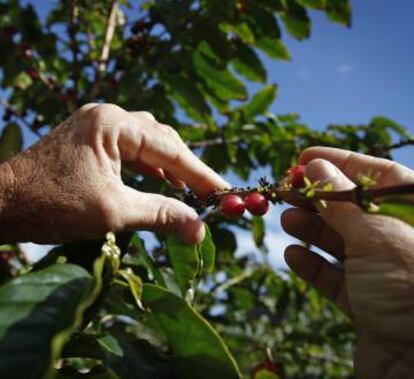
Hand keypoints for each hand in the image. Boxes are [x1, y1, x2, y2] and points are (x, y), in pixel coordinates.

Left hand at [0, 103, 228, 244]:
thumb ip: (161, 215)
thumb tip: (200, 230)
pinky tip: (161, 182)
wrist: (0, 203)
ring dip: (170, 167)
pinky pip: (131, 150)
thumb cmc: (52, 205)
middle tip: (210, 194)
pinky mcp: (91, 140)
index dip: (201, 173)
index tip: (225, 192)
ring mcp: (97, 126)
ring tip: (190, 190)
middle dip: (187, 169)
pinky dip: (150, 167)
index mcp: (112, 124)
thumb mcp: (114, 211)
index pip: (170, 148)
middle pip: (162, 140)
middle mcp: (107, 116)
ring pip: (148, 144)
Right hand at [281, 147, 413, 377]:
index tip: (304, 157)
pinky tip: (293, 256)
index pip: (378, 177)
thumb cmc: (410, 289)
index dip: (340, 163)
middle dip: (317, 199)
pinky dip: (312, 265)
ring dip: (311, 229)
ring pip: (341, 243)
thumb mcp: (375, 236)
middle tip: (285, 190)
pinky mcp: (366, 302)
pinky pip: (335, 277)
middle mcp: (400, 243)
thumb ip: (341, 201)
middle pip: (353, 210)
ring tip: (286, 219)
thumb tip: (315, 166)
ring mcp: (383, 274)